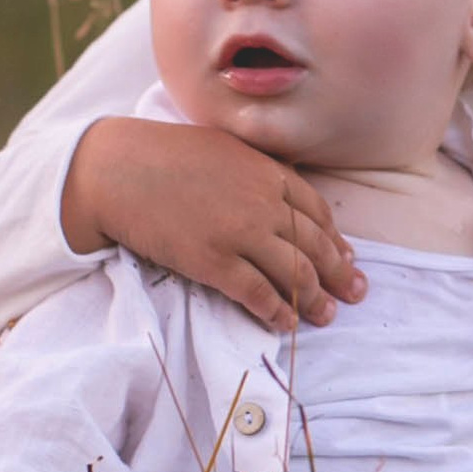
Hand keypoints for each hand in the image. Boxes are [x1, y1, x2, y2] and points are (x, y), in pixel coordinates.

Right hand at [62, 116, 364, 331]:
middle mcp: (264, 204)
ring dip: (315, 299)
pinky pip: (258, 294)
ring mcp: (241, 234)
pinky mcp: (214, 262)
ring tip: (326, 315)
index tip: (346, 257)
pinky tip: (286, 324)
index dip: (336, 239)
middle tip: (354, 293)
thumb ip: (258, 169)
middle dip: (340, 274)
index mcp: (269, 173)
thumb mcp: (226, 147)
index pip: (317, 212)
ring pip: (295, 274)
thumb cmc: (165, 154)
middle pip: (315, 246)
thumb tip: (280, 189)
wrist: (118, 169)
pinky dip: (278, 312)